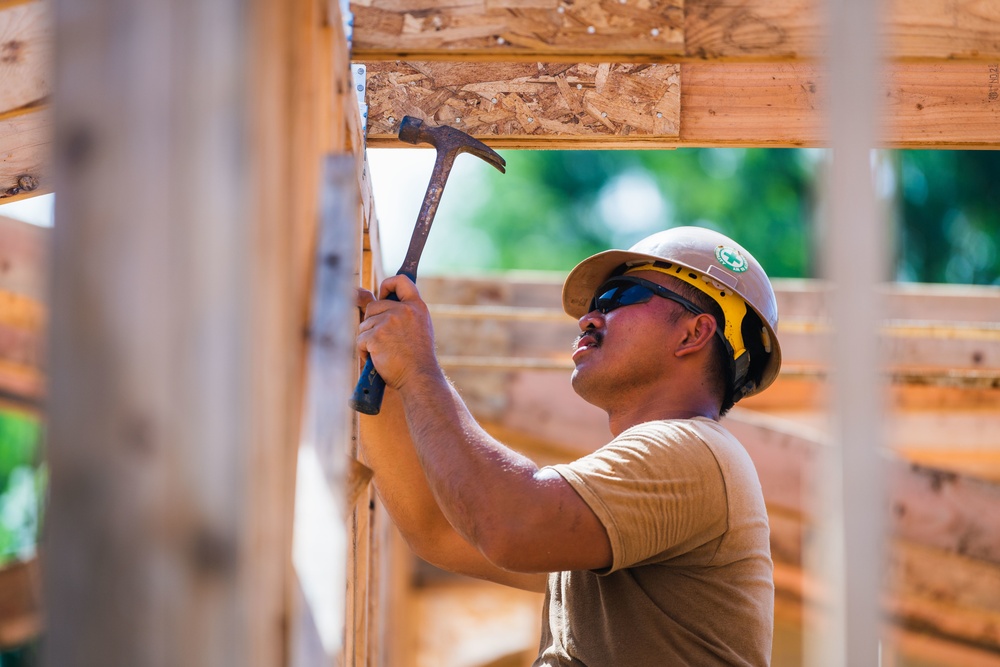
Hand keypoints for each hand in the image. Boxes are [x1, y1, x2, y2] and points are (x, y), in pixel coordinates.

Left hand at [356, 275, 439, 390]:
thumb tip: (369, 297)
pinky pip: (360, 339)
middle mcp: (404, 310)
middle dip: (372, 323)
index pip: (401, 281)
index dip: (388, 284)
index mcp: (417, 307)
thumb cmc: (417, 359)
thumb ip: (402, 313)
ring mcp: (389, 321)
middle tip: (382, 340)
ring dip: (368, 339)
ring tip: (382, 352)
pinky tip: (377, 359)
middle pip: (373, 306)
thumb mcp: (418, 328)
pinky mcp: (376, 335)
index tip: (382, 294)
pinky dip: (364, 351)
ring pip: (365, 324)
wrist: (419, 378)